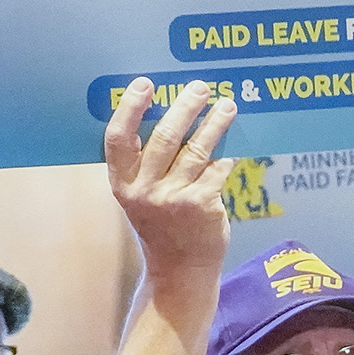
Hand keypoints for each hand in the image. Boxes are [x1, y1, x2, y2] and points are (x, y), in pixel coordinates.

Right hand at [104, 78, 238, 276]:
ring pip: (197, 149)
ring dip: (215, 123)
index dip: (131, 108)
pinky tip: (235, 144)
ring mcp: (174, 198)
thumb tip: (166, 117)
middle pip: (165, 136)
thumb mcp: (140, 198)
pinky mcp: (202, 205)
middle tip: (200, 87)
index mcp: (123, 184)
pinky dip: (227, 155)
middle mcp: (145, 190)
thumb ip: (145, 166)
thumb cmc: (162, 228)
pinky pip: (217, 169)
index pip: (118, 138)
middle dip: (185, 107)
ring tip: (227, 105)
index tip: (146, 84)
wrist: (181, 270)